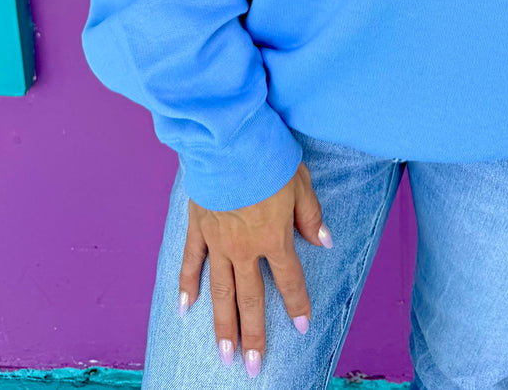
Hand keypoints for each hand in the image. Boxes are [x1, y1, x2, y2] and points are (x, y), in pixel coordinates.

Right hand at [178, 159, 332, 374]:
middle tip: (253, 367)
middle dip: (254, 335)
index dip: (297, 304)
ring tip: (224, 355)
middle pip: (251, 299)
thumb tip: (323, 242)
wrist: (228, 140)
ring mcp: (218, 241)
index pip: (289, 279)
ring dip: (223, 326)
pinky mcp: (198, 228)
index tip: (302, 327)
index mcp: (274, 236)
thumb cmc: (268, 157)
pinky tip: (184, 309)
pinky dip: (187, 286)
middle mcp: (245, 247)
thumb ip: (310, 216)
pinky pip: (191, 263)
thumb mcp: (300, 182)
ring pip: (221, 292)